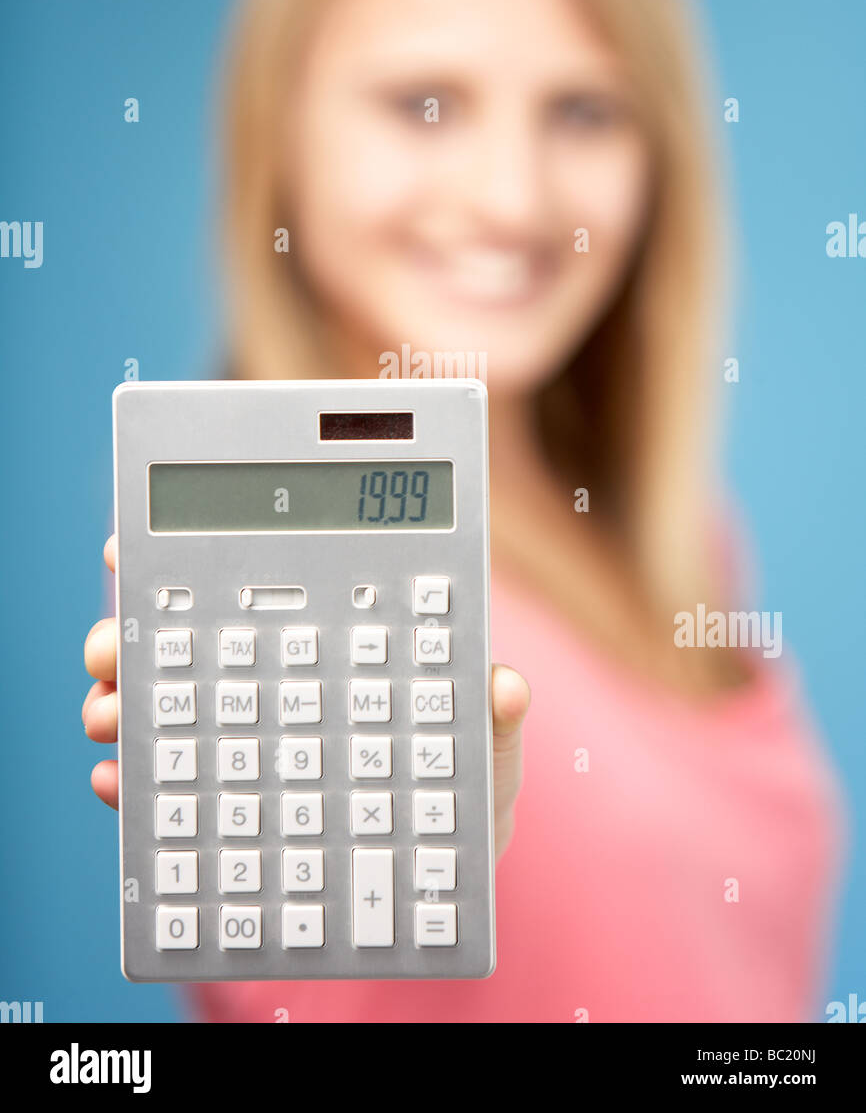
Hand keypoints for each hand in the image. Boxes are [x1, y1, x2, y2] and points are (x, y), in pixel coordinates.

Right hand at [83, 537, 530, 862]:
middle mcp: (280, 684)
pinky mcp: (235, 804)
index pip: (257, 582)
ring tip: (106, 719)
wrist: (449, 868)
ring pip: (167, 710)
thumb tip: (504, 687)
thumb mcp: (487, 745)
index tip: (133, 549)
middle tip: (107, 649)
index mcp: (331, 643)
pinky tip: (118, 783)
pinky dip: (138, 784)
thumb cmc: (467, 784)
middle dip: (132, 636)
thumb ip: (492, 714)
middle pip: (189, 644)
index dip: (191, 556)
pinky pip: (173, 786)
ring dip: (123, 705)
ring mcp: (251, 743)